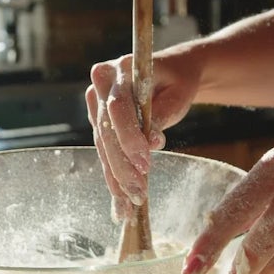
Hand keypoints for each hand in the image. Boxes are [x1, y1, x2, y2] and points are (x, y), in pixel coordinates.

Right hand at [85, 48, 200, 220]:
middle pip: (106, 131)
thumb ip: (162, 115)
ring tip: (130, 204)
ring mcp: (96, 104)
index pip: (117, 107)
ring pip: (103, 146)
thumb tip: (152, 143)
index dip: (129, 137)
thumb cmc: (177, 83)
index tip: (145, 164)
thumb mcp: (177, 95)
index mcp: (120, 69)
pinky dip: (114, 177)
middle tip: (138, 193)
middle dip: (122, 165)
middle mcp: (101, 84)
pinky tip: (120, 201)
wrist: (172, 75)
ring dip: (116, 177)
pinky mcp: (98, 123)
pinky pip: (104, 152)